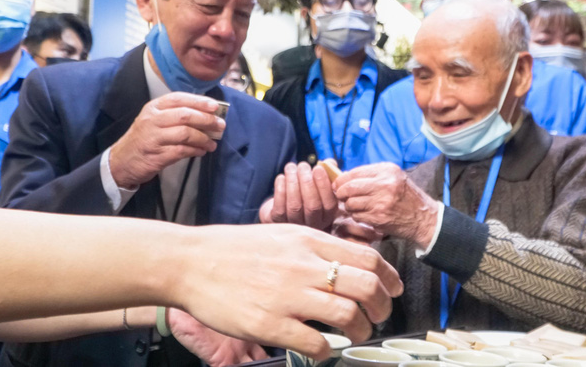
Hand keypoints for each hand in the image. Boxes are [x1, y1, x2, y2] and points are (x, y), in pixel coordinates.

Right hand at [109, 93, 224, 188]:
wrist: (121, 161)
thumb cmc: (144, 138)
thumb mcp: (154, 120)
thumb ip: (176, 115)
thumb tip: (207, 114)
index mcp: (154, 107)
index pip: (179, 99)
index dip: (199, 101)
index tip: (215, 106)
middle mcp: (152, 120)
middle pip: (185, 115)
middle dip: (206, 120)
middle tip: (220, 125)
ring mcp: (153, 137)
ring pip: (185, 133)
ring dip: (203, 138)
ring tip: (213, 143)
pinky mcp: (156, 155)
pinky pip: (181, 151)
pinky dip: (195, 150)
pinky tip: (202, 151)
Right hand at [174, 223, 403, 360]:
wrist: (190, 262)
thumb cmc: (234, 249)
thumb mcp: (281, 233)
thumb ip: (315, 246)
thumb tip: (349, 261)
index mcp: (307, 240)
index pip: (368, 257)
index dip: (390, 278)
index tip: (394, 291)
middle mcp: (303, 265)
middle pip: (367, 287)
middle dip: (383, 307)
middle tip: (379, 317)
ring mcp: (287, 296)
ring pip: (348, 316)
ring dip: (360, 331)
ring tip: (354, 335)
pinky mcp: (269, 324)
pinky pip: (316, 344)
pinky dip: (328, 351)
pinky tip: (322, 349)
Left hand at [260, 162, 338, 230]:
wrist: (283, 207)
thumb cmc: (306, 192)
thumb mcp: (320, 184)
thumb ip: (328, 173)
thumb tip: (330, 163)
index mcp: (327, 215)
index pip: (329, 204)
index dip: (324, 185)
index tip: (318, 168)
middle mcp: (313, 224)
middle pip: (312, 206)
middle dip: (307, 182)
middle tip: (303, 165)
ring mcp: (295, 225)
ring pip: (295, 206)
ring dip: (292, 183)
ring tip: (291, 167)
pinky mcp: (279, 222)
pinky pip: (280, 207)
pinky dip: (280, 190)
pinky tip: (281, 177)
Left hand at [334, 163, 438, 247]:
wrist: (423, 218)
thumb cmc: (405, 196)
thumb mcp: (393, 177)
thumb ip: (371, 175)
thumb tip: (343, 176)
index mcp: (387, 170)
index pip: (354, 172)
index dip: (341, 179)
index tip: (337, 184)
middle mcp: (385, 184)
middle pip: (349, 187)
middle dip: (341, 193)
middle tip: (341, 196)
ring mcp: (381, 202)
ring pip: (350, 203)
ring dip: (349, 206)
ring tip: (356, 206)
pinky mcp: (379, 218)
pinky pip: (357, 216)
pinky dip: (357, 216)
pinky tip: (365, 215)